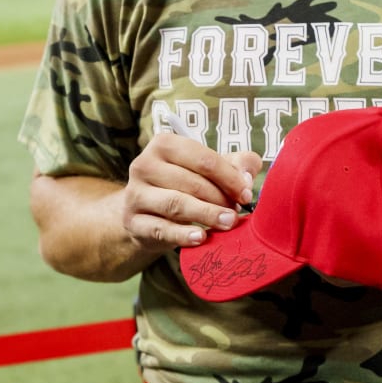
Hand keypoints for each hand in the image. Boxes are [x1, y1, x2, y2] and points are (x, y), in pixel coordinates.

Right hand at [121, 132, 260, 252]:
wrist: (146, 212)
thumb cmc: (184, 184)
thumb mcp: (209, 168)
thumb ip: (236, 164)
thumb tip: (247, 179)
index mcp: (163, 144)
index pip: (202, 159)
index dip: (229, 177)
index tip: (246, 194)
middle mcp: (144, 165)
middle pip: (191, 182)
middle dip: (220, 198)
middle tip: (237, 211)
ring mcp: (135, 194)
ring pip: (176, 204)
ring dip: (207, 214)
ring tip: (228, 223)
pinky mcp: (134, 222)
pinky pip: (161, 230)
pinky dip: (183, 235)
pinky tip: (202, 238)